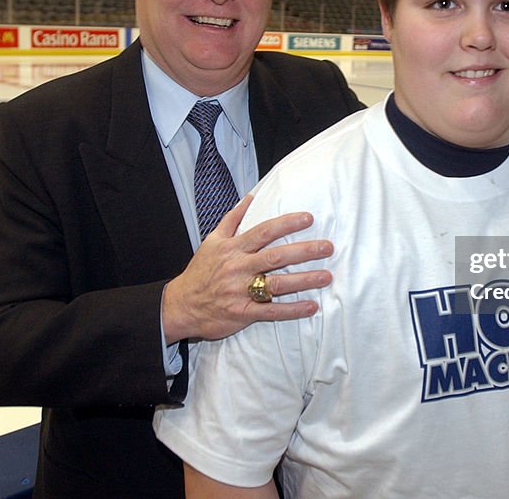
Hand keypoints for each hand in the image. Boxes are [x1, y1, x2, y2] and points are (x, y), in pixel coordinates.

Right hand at [161, 195, 332, 342]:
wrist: (181, 305)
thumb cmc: (200, 272)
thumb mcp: (212, 241)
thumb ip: (232, 219)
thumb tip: (251, 197)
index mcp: (232, 248)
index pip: (263, 232)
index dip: (286, 224)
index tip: (308, 219)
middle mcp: (238, 268)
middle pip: (276, 256)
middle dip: (304, 251)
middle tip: (327, 247)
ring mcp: (240, 291)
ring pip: (277, 284)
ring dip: (304, 280)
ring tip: (327, 276)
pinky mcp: (242, 312)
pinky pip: (271, 311)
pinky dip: (292, 310)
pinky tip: (312, 306)